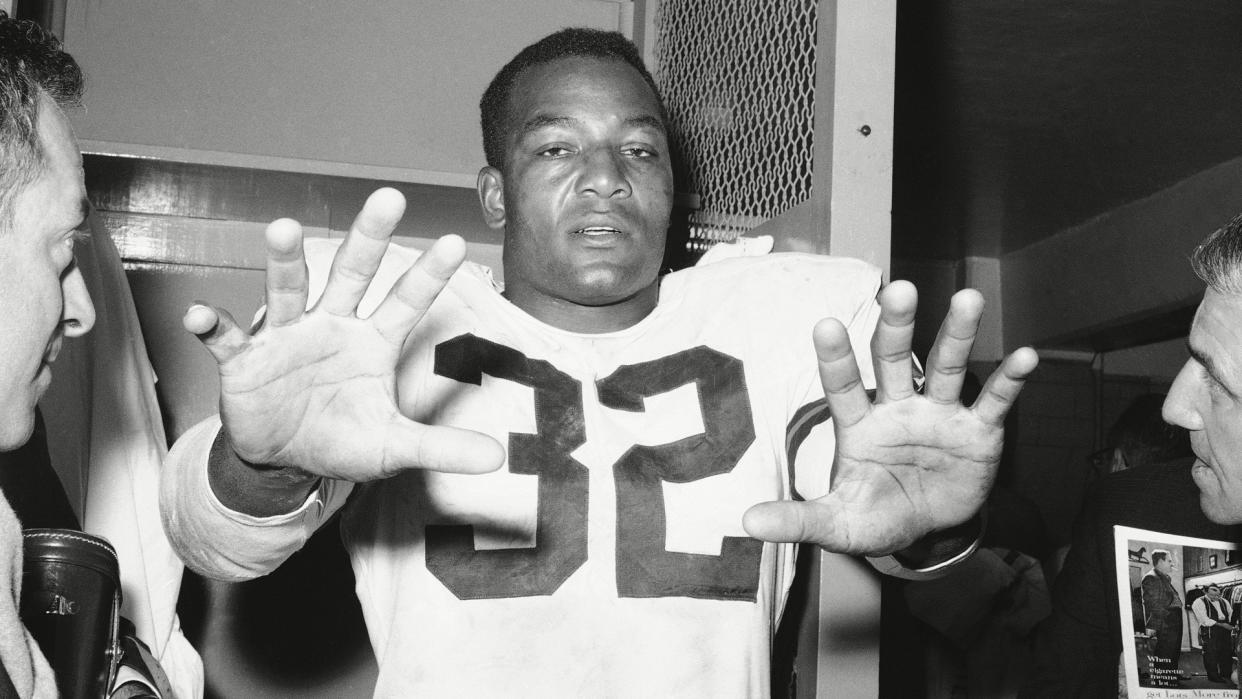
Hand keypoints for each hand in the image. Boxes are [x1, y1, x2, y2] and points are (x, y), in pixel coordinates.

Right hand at [183, 188, 504, 481]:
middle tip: (388, 198)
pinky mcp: (243, 360)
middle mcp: (332, 326)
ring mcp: (286, 338)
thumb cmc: (343, 439)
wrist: (286, 460)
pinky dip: (210, 326)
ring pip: (286, 291)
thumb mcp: (394, 447)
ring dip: (282, 263)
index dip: (429, 275)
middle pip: (351, 274)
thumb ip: (442, 447)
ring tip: (282, 228)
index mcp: (373, 342)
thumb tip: (499, 458)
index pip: (407, 302)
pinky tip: (200, 316)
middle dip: (368, 239)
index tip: (455, 242)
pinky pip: (224, 339)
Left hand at [743, 281, 1037, 553]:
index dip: (835, 358)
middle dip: (897, 326)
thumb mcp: (837, 523)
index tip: (825, 325)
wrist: (926, 532)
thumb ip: (798, 519)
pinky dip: (1010, 380)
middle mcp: (898, 408)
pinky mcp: (977, 431)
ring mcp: (939, 415)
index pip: (842, 386)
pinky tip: (1025, 356)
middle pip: (895, 360)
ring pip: (948, 367)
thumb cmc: (875, 515)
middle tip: (900, 289)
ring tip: (970, 299)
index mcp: (859, 425)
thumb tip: (747, 523)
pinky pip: (995, 401)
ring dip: (959, 334)